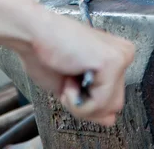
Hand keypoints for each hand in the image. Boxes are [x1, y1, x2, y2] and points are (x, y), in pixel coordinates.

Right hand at [16, 8, 134, 125]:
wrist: (32, 33)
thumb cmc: (45, 53)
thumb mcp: (72, 87)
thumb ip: (94, 103)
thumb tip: (110, 119)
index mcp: (113, 57)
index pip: (112, 99)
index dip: (86, 99)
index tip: (70, 77)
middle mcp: (122, 54)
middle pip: (114, 105)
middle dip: (86, 102)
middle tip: (68, 78)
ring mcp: (120, 56)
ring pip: (109, 106)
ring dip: (81, 103)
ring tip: (69, 75)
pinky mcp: (113, 61)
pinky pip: (100, 103)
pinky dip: (77, 100)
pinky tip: (69, 74)